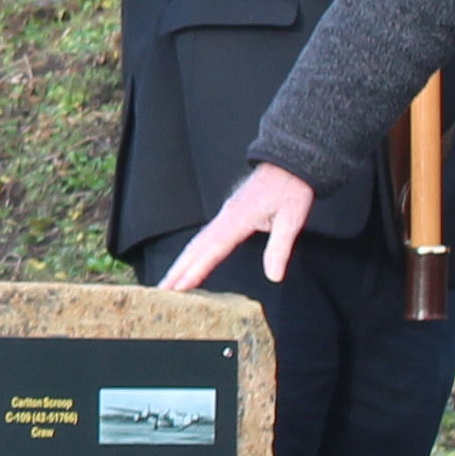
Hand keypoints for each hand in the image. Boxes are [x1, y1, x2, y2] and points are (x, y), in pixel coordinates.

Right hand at [159, 166, 315, 290]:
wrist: (289, 164)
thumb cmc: (290, 188)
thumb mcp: (292, 219)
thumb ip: (280, 248)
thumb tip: (274, 276)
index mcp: (238, 218)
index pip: (212, 249)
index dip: (195, 269)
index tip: (180, 287)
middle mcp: (226, 217)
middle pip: (196, 247)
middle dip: (177, 270)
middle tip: (163, 291)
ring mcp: (225, 215)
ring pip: (197, 241)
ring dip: (181, 262)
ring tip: (170, 282)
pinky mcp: (228, 214)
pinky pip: (204, 236)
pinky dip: (193, 252)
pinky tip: (190, 261)